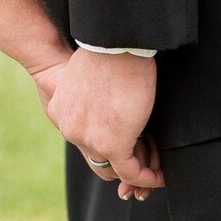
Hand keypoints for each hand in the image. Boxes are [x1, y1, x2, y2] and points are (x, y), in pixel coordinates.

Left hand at [44, 48, 164, 200]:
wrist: (115, 43)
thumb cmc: (109, 52)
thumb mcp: (90, 78)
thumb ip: (94, 98)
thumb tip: (107, 103)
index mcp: (60, 111)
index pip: (86, 139)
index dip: (108, 146)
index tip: (131, 147)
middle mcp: (70, 129)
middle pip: (100, 158)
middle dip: (124, 163)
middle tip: (148, 161)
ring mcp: (89, 140)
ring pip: (117, 166)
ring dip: (140, 169)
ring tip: (158, 166)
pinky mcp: (111, 145)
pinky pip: (130, 172)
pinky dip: (147, 177)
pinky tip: (160, 175)